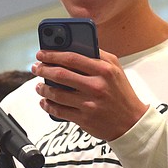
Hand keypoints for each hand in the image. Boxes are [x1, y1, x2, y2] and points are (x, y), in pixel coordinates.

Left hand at [32, 48, 148, 140]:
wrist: (131, 121)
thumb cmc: (121, 92)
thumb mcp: (115, 68)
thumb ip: (96, 55)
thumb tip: (72, 45)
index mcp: (104, 70)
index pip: (72, 58)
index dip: (52, 54)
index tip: (42, 53)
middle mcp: (96, 86)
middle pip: (61, 75)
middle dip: (43, 69)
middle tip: (36, 67)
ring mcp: (89, 104)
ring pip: (57, 94)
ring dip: (43, 88)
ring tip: (38, 85)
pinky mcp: (84, 119)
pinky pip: (59, 111)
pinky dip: (48, 105)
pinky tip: (44, 101)